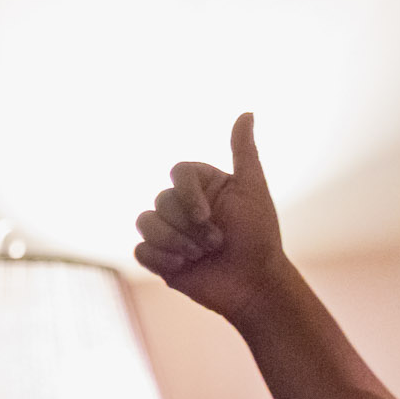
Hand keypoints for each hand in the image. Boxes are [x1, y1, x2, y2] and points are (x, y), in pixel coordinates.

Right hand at [133, 112, 290, 325]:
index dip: (188, 195)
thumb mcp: (253, 191)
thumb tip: (247, 112)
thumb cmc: (259, 238)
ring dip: (175, 241)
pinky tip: (184, 267)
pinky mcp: (160, 259)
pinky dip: (161, 258)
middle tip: (218, 243)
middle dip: (190, 227)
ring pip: (145, 223)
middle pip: (161, 200)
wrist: (255, 285)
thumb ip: (244, 152)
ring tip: (201, 256)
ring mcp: (170, 232)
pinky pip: (140, 250)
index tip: (209, 215)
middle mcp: (183, 206)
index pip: (177, 173)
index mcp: (203, 187)